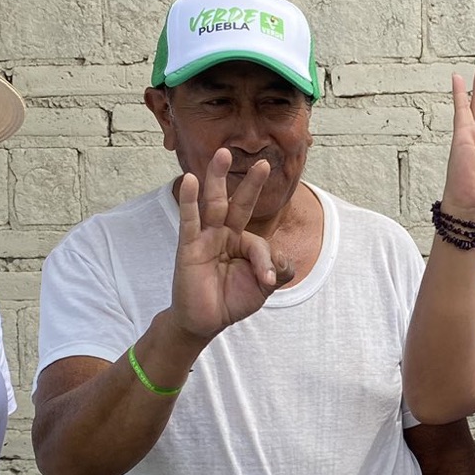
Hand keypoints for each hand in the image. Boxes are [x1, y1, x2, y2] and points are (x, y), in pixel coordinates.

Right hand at [169, 149, 284, 343]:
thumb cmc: (232, 301)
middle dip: (250, 184)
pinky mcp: (189, 246)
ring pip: (213, 204)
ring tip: (222, 154)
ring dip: (217, 178)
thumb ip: (277, 270)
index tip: (268, 279)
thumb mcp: (262, 287)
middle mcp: (225, 235)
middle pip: (238, 203)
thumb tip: (285, 260)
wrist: (205, 321)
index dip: (266, 260)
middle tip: (263, 161)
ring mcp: (206, 238)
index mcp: (243, 242)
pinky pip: (190, 220)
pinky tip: (191, 180)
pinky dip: (190, 200)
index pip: (259, 242)